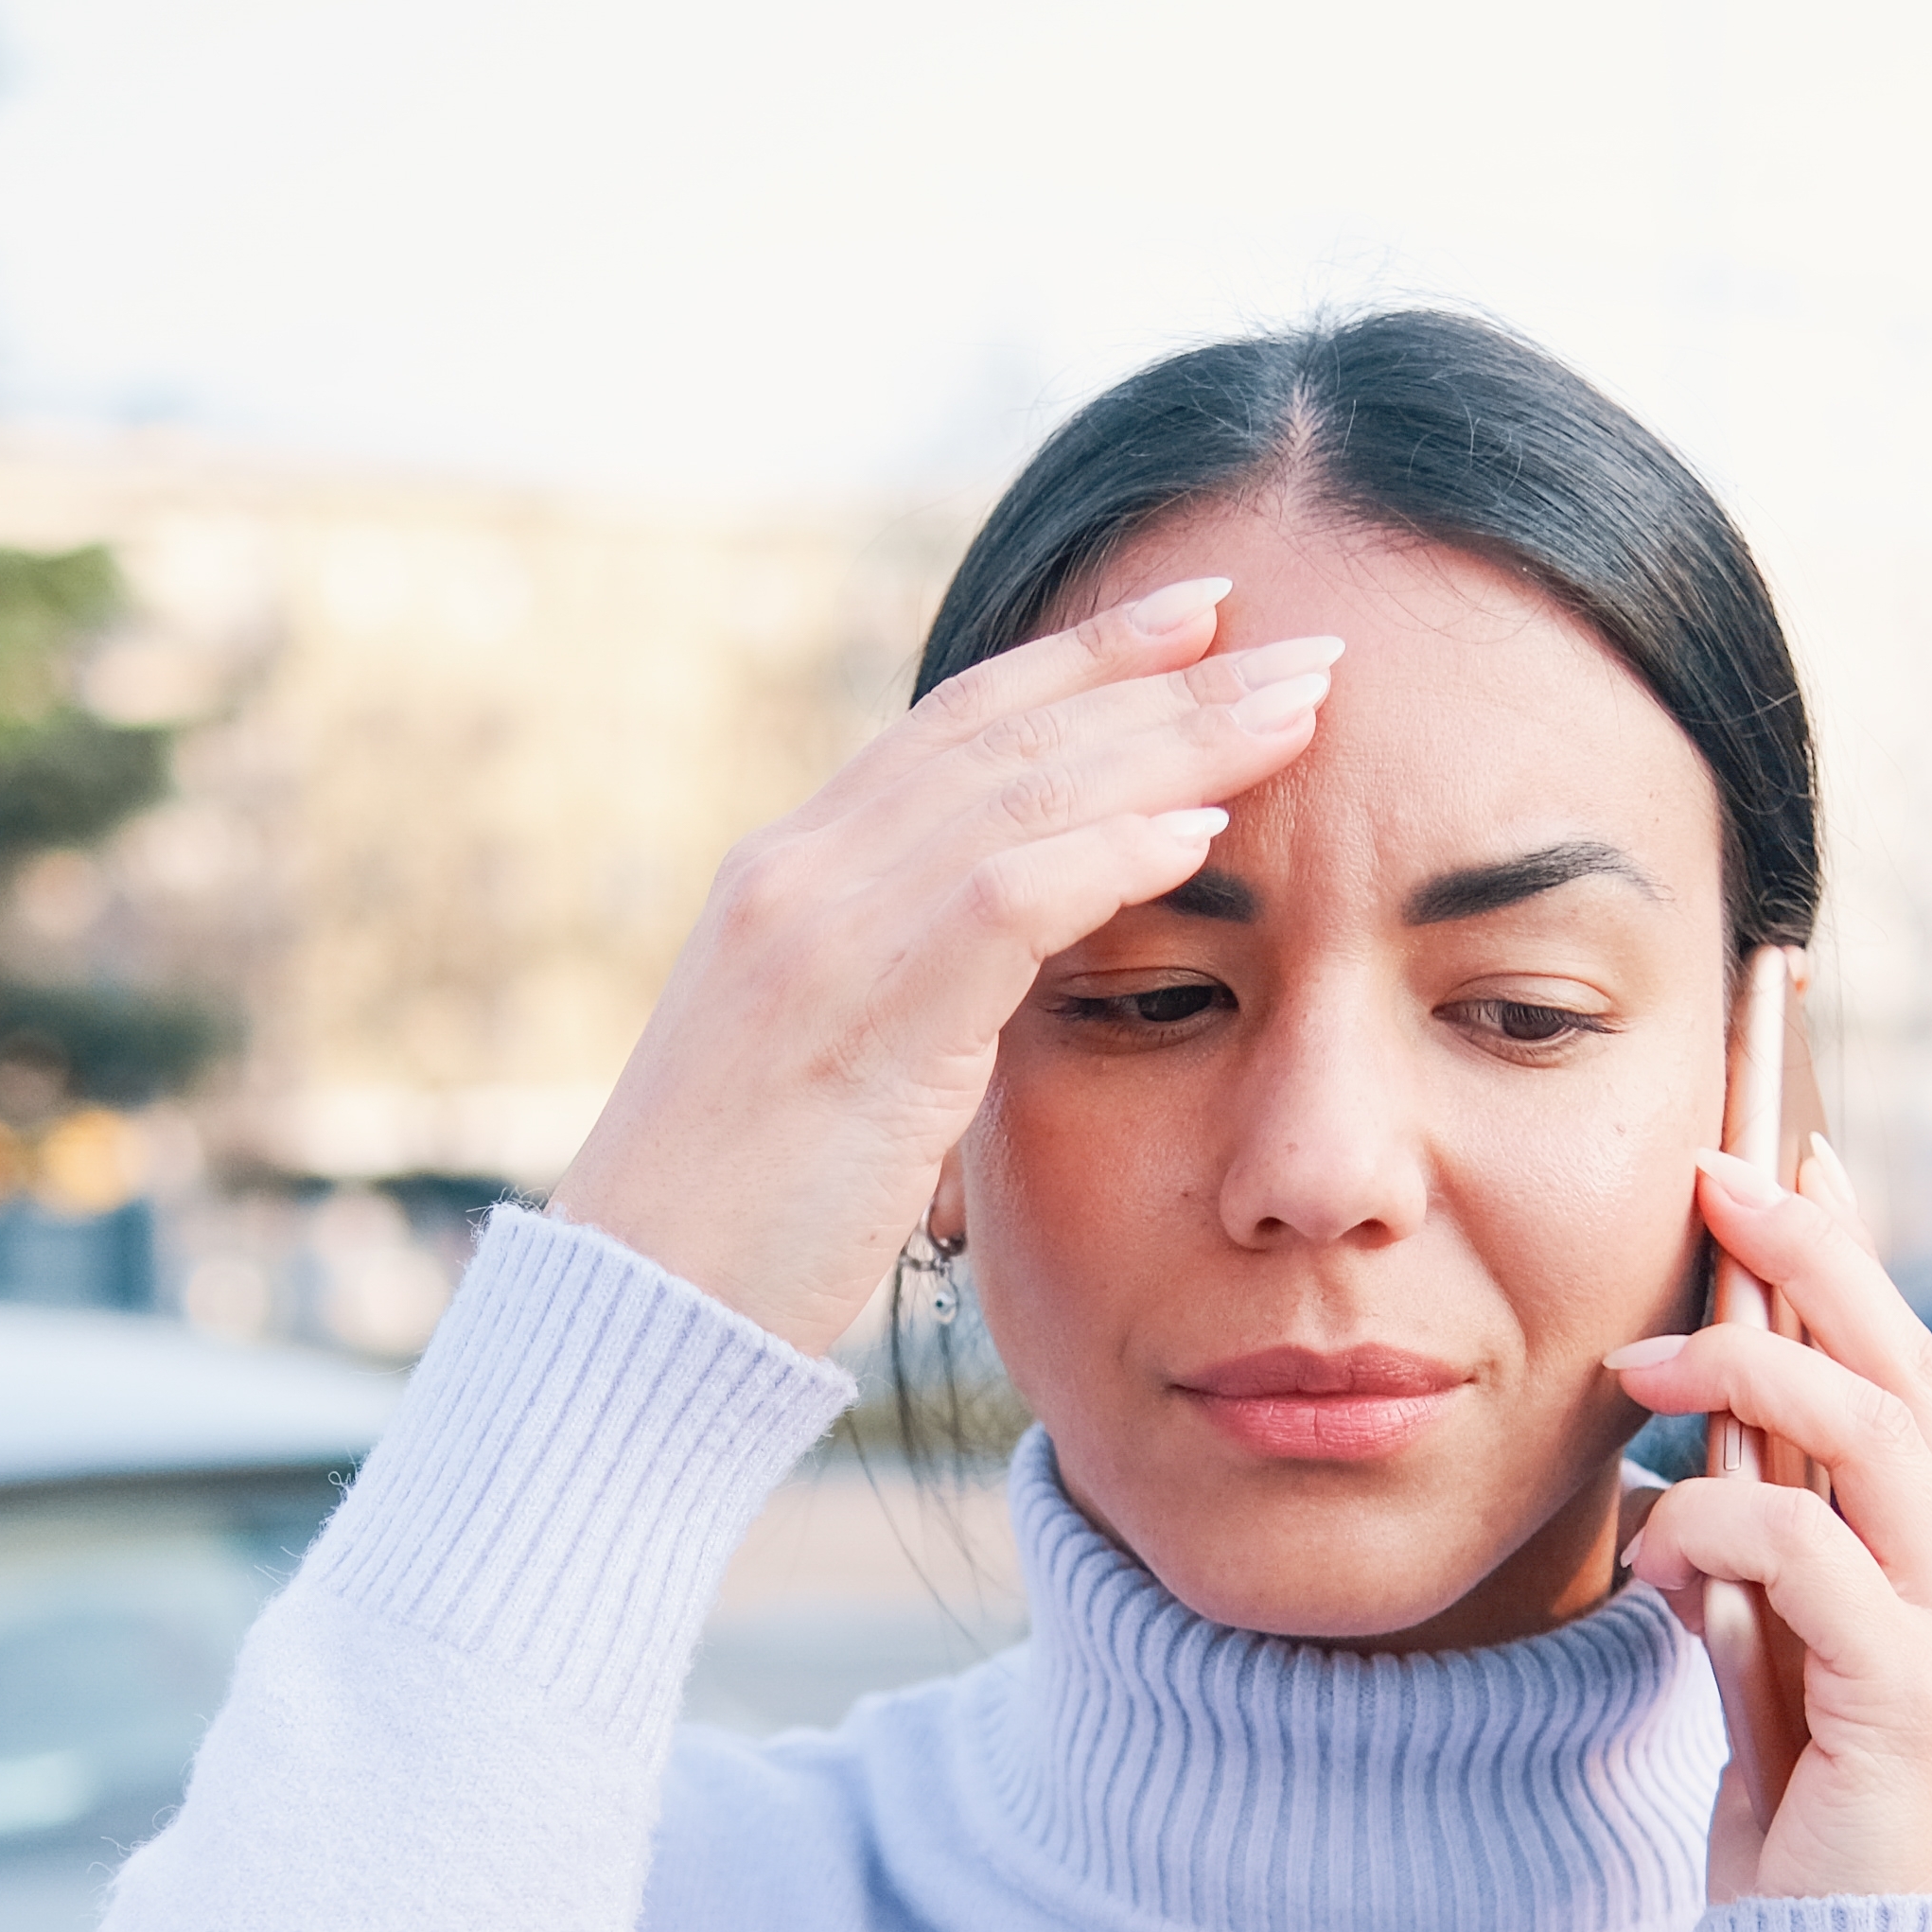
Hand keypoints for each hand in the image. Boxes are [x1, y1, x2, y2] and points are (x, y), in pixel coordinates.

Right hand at [547, 575, 1338, 1354]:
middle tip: (1297, 637)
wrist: (632, 1314)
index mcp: (789, 875)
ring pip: (1023, 791)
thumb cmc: (739, 1224)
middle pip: (1009, 732)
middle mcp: (797, 874)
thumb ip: (906, 989)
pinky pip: (1005, 900)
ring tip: (1299, 706)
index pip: (957, 724)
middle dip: (1162, 674)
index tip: (1199, 617)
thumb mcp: (823, 1067)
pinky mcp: (857, 1019)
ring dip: (1174, 741)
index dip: (1083, 658)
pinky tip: (1208, 828)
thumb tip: (1007, 967)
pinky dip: (1110, 855)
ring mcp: (817, 936)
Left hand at [1607, 1141, 1931, 1903]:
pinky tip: (1659, 1547)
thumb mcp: (1773, 1677)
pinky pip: (1806, 1550)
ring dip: (1746, 1374)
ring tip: (1643, 1368)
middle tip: (1718, 1178)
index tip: (1786, 1158)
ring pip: (1870, 1432)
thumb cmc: (1806, 1846)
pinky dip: (1717, 1524)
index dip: (1853, 1261)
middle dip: (1811, 1256)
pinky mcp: (1915, 1693)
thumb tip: (1706, 1474)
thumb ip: (1763, 1576)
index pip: (1915, 1377)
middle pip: (1907, 1369)